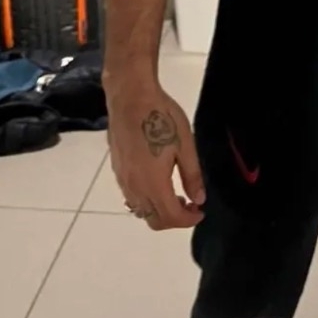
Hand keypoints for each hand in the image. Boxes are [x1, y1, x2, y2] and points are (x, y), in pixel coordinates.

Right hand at [107, 85, 204, 230]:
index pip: (171, 217)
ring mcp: (123, 180)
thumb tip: (198, 199)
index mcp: (154, 183)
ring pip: (140, 211)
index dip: (188, 220)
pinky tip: (158, 183)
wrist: (130, 98)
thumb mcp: (185, 145)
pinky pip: (131, 198)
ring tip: (177, 194)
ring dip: (159, 211)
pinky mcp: (117, 171)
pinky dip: (147, 201)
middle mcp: (135, 187)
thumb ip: (192, 176)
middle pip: (153, 220)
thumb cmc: (162, 117)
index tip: (201, 211)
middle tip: (191, 204)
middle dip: (174, 219)